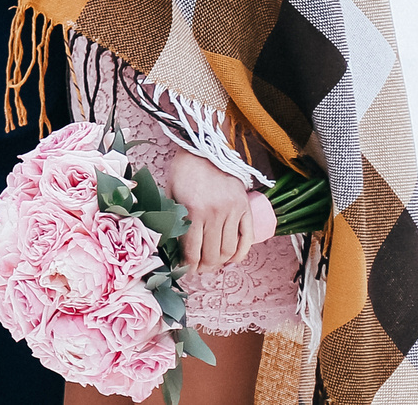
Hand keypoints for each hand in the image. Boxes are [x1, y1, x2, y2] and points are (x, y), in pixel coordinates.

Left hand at [166, 150, 275, 272]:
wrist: (206, 147)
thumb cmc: (184, 170)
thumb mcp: (171, 193)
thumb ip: (172, 218)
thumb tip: (171, 247)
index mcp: (192, 210)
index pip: (192, 251)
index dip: (188, 266)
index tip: (186, 269)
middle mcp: (214, 213)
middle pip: (211, 255)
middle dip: (204, 268)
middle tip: (199, 269)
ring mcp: (232, 211)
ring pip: (228, 250)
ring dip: (220, 263)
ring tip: (213, 264)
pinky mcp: (244, 208)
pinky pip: (246, 239)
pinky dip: (240, 254)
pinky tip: (232, 260)